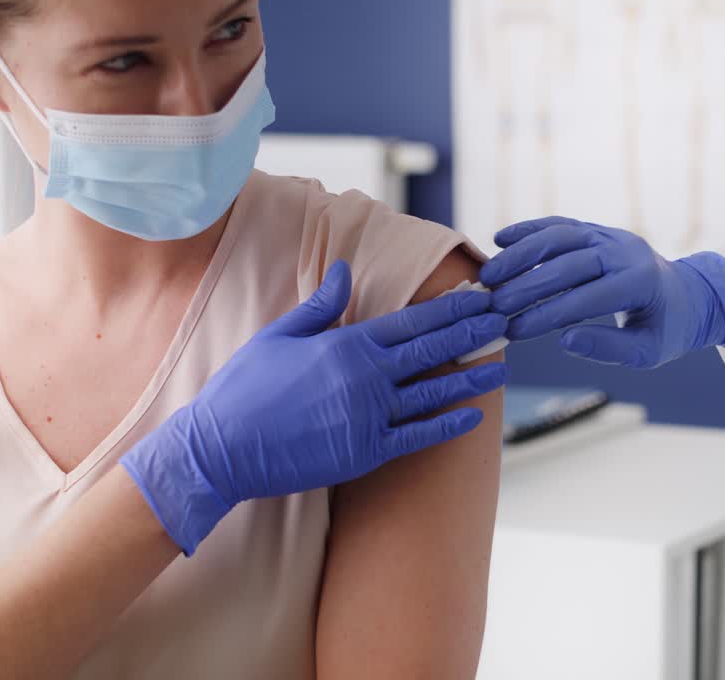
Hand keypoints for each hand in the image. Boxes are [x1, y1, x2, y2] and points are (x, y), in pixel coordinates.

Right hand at [122, 261, 508, 554]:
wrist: (220, 449)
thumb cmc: (244, 389)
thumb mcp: (279, 335)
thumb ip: (321, 305)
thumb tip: (346, 271)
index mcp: (346, 344)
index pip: (412, 322)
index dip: (450, 310)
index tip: (478, 298)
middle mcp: (365, 377)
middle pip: (432, 351)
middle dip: (472, 334)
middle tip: (505, 321)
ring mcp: (368, 417)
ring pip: (433, 393)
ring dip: (471, 378)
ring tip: (501, 367)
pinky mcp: (365, 453)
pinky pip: (418, 437)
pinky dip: (448, 425)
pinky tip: (474, 416)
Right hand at [480, 217, 724, 368]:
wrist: (688, 295)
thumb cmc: (665, 330)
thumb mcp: (647, 352)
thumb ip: (609, 348)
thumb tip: (566, 339)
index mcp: (641, 282)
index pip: (587, 297)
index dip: (549, 314)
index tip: (515, 331)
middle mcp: (625, 251)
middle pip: (568, 263)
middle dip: (527, 285)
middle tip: (493, 307)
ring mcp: (610, 235)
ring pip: (559, 236)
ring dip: (520, 254)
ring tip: (488, 276)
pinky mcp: (597, 230)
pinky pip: (560, 224)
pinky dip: (529, 230)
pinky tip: (498, 240)